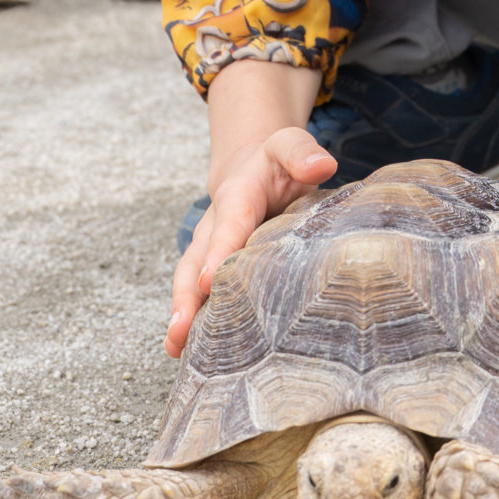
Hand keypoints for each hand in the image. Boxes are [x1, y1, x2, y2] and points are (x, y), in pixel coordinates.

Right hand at [168, 123, 335, 354]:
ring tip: (175, 347)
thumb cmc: (277, 163)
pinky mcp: (210, 267)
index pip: (230, 223)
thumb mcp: (289, 146)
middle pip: (195, 260)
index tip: (209, 281)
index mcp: (236, 195)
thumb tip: (322, 164)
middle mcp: (214, 225)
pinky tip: (188, 352)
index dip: (219, 251)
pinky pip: (197, 293)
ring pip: (189, 281)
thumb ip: (302, 152)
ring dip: (182, 313)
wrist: (251, 167)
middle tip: (180, 329)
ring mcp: (208, 248)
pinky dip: (191, 320)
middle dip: (186, 295)